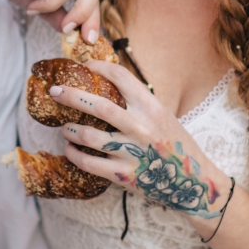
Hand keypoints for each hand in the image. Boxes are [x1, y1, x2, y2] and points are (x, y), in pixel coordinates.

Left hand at [53, 61, 230, 221]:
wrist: (193, 182)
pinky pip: (88, 162)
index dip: (98, 67)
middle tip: (54, 91)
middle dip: (70, 95)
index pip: (120, 77)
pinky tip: (69, 149)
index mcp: (152, 107)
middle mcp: (141, 126)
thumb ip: (138, 103)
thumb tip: (107, 85)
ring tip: (66, 128)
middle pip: (97, 104)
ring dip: (70, 129)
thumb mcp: (163, 116)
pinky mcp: (123, 175)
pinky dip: (74, 154)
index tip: (84, 66)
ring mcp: (132, 152)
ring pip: (88, 135)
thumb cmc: (176, 145)